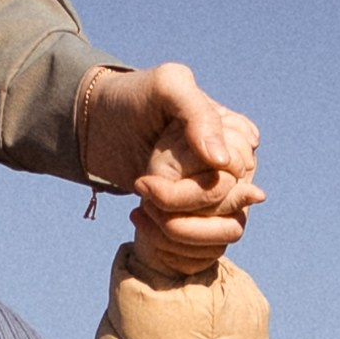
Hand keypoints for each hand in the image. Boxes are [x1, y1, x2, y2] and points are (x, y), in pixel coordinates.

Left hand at [80, 62, 263, 268]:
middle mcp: (236, 171)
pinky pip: (202, 251)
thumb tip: (222, 163)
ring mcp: (218, 199)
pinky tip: (138, 221)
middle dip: (177, 210)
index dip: (192, 191)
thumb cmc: (135, 99)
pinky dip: (170, 247)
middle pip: (229, 214)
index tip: (147, 181)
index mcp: (239, 138)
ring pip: (221, 237)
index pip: (233, 183)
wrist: (100, 125)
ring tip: (139, 212)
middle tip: (140, 191)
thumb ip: (199, 114)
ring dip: (175, 234)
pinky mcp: (196, 220)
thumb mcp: (168, 87)